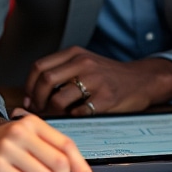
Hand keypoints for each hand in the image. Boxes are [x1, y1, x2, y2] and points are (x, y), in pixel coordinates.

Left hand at [23, 47, 171, 114]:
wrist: (141, 79)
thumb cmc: (109, 75)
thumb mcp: (85, 62)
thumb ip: (62, 71)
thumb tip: (32, 93)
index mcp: (75, 54)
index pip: (39, 67)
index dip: (29, 86)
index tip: (29, 99)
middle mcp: (84, 63)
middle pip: (45, 81)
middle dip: (37, 100)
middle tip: (38, 111)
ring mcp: (95, 81)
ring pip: (59, 100)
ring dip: (52, 113)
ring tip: (55, 117)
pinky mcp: (105, 98)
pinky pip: (78, 113)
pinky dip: (71, 118)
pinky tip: (74, 117)